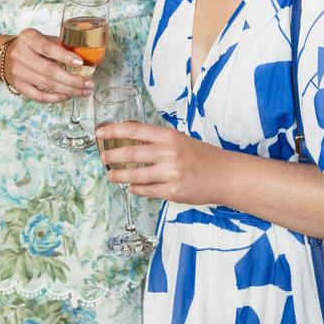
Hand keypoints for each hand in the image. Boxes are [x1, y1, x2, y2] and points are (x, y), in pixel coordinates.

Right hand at [2, 28, 94, 102]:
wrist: (5, 55)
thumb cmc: (31, 46)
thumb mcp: (43, 38)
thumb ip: (60, 45)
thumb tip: (85, 55)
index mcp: (28, 38)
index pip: (48, 48)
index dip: (65, 56)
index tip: (81, 63)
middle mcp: (20, 55)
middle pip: (49, 70)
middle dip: (73, 79)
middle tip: (89, 83)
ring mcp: (18, 72)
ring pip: (47, 85)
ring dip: (69, 90)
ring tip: (84, 91)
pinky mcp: (18, 86)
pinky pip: (39, 96)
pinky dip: (56, 97)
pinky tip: (69, 95)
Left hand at [95, 120, 221, 204]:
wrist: (225, 175)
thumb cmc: (202, 156)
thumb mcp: (180, 140)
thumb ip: (157, 140)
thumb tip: (129, 139)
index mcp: (169, 136)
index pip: (134, 130)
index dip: (113, 130)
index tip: (99, 133)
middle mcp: (169, 153)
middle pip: (131, 153)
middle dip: (112, 155)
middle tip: (102, 157)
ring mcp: (171, 174)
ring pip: (135, 176)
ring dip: (119, 176)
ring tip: (111, 175)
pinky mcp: (173, 192)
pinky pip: (147, 191)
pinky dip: (136, 188)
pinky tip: (131, 187)